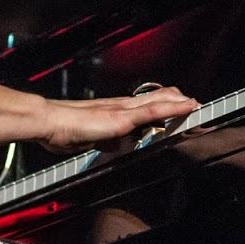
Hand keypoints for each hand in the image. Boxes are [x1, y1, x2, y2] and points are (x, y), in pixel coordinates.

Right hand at [38, 88, 198, 153]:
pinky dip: (172, 109)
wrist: (49, 121)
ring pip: (158, 102)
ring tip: (196, 104)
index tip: (178, 104)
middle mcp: (121, 105)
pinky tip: (185, 107)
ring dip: (179, 103)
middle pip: (156, 100)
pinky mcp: (122, 117)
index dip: (163, 104)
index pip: (144, 105)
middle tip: (194, 103)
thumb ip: (105, 140)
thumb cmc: (61, 129)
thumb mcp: (89, 139)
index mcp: (114, 110)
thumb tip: (116, 144)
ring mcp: (123, 110)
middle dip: (176, 102)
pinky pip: (152, 111)